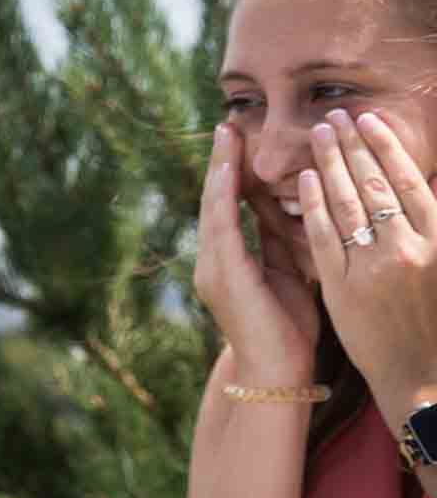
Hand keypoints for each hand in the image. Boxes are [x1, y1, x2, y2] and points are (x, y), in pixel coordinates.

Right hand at [196, 122, 319, 382]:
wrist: (275, 371)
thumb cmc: (285, 330)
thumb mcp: (286, 275)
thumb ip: (277, 243)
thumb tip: (283, 208)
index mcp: (228, 263)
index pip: (229, 209)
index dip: (233, 175)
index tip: (240, 142)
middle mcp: (212, 262)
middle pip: (215, 202)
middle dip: (222, 163)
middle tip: (227, 126)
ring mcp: (212, 267)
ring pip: (214, 208)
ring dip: (220, 171)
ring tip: (227, 137)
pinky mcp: (222, 273)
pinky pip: (222, 226)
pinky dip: (225, 196)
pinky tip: (230, 172)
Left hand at [296, 109, 436, 412]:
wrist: (420, 376)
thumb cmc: (434, 320)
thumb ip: (428, 226)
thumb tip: (421, 187)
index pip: (411, 182)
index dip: (388, 147)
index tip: (371, 120)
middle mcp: (409, 250)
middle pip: (377, 185)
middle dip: (354, 146)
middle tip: (336, 115)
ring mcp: (374, 268)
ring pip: (349, 204)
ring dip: (331, 164)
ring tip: (319, 134)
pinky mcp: (343, 288)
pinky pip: (324, 237)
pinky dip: (314, 205)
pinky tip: (304, 179)